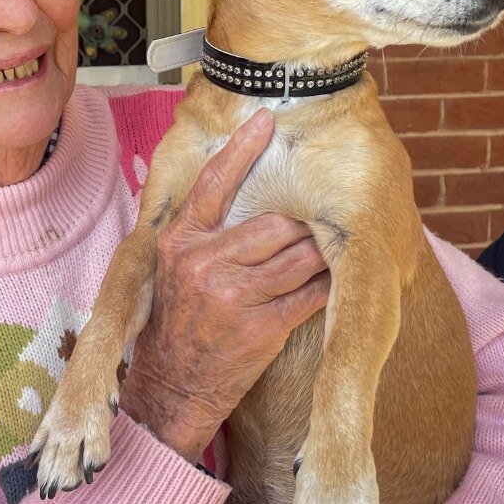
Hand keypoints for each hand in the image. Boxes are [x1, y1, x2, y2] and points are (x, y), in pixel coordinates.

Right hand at [120, 108, 330, 460]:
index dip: (242, 148)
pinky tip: (331, 283)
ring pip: (300, 256)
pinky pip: (311, 294)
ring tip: (329, 248)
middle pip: (276, 223)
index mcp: (180, 241)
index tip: (266, 118)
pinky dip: (326, 286)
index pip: (215, 182)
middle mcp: (205, 263)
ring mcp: (235, 296)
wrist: (173, 385)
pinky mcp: (263, 327)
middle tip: (318, 219)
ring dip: (321, 253)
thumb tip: (246, 190)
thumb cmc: (179, 319)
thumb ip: (203, 230)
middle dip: (302, 223)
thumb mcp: (174, 266)